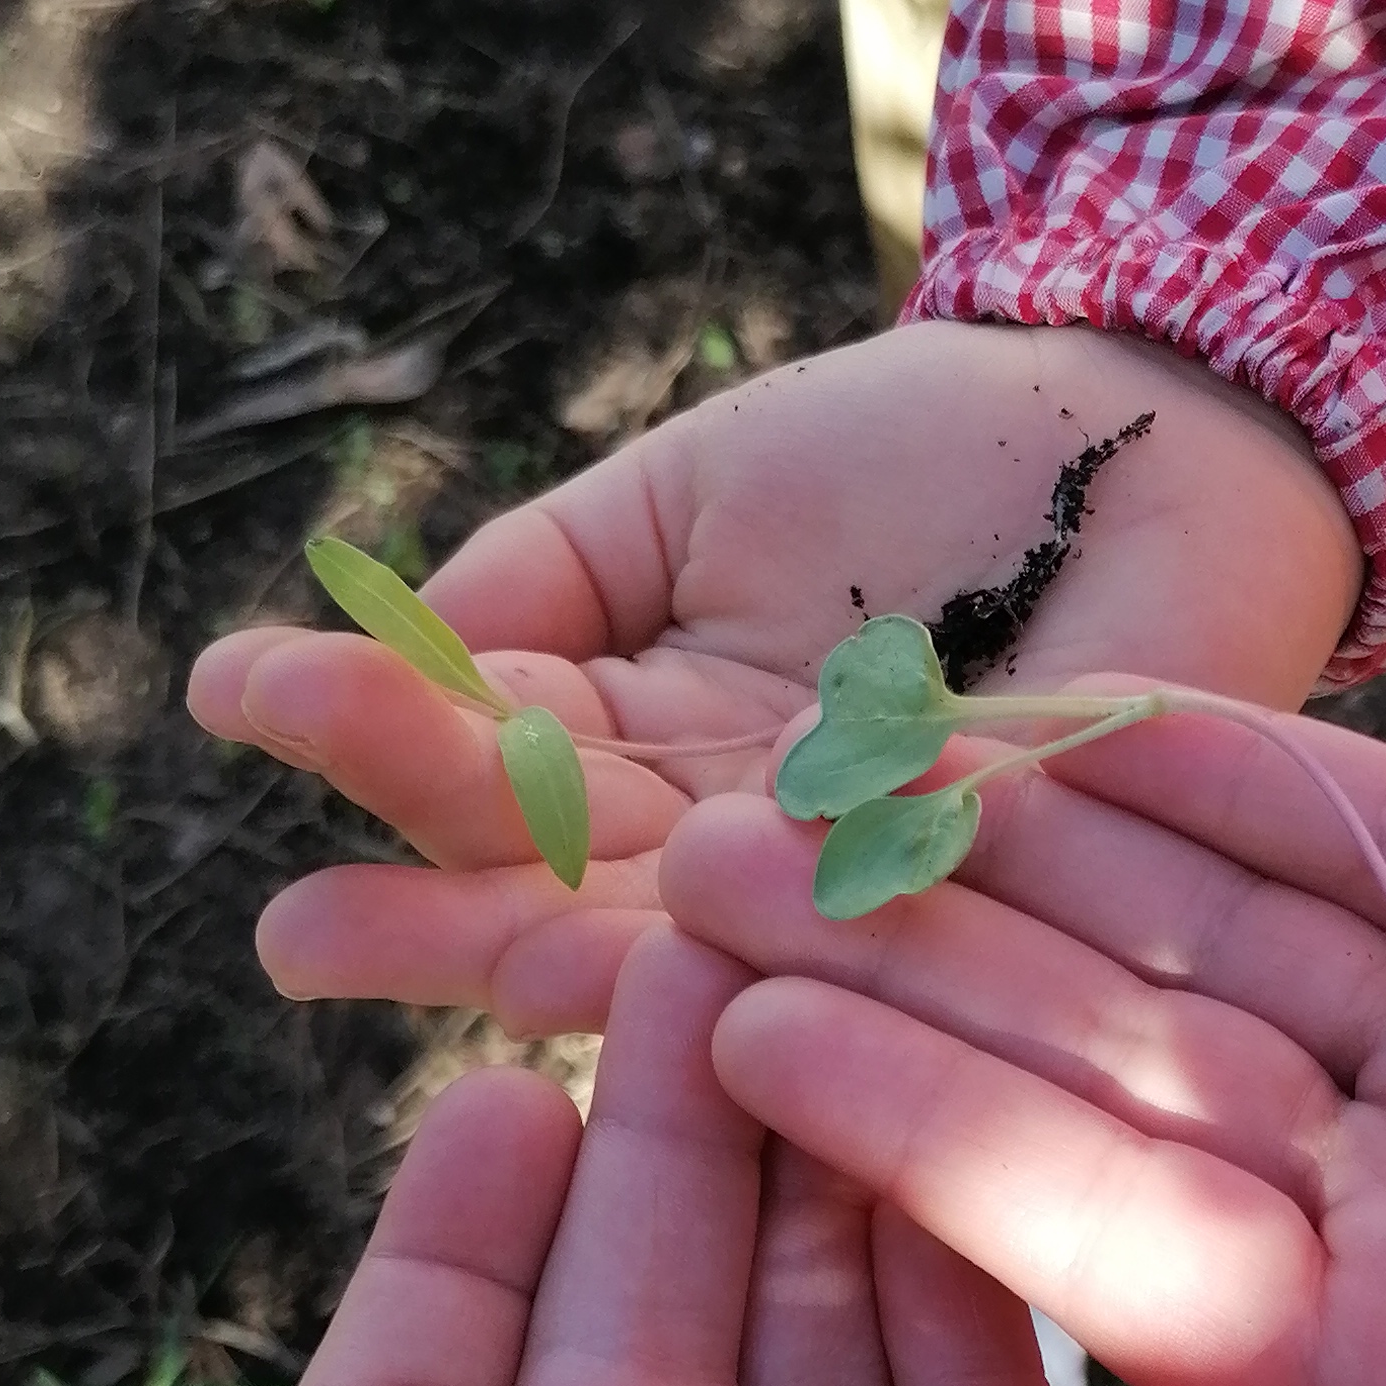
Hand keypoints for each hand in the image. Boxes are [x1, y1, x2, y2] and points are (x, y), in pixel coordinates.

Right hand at [187, 322, 1358, 1035]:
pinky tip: (656, 944)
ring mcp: (878, 890)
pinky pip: (883, 923)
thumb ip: (545, 580)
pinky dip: (779, 928)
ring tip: (445, 963)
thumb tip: (401, 647)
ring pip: (701, 947)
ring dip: (565, 956)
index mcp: (665, 766)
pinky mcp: (1013, 889)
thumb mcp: (688, 496)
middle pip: (571, 905)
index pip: (497, 784)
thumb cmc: (922, 459)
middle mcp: (759, 858)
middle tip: (292, 939)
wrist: (1150, 422)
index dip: (372, 741)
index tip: (235, 690)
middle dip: (432, 921)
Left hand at [659, 720, 1385, 1385]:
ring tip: (843, 733)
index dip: (925, 1133)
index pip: (1114, 1251)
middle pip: (1121, 1071)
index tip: (734, 1032)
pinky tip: (1088, 694)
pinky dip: (1256, 765)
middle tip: (695, 842)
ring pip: (1225, 937)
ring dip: (1040, 837)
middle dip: (916, 957)